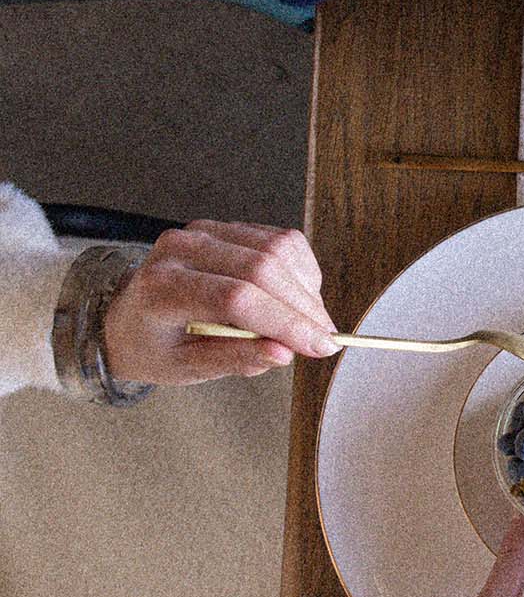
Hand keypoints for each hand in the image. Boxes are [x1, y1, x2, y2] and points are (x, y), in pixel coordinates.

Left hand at [103, 221, 337, 384]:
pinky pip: (277, 239)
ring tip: (310, 321)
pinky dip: (299, 269)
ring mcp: (203, 232)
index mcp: (161, 288)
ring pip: (276, 248)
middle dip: (303, 306)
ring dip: (305, 287)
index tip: (319, 346)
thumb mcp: (186, 369)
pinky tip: (297, 296)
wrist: (126, 318)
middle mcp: (181, 250)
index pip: (236, 298)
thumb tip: (284, 353)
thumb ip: (235, 359)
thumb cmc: (153, 347)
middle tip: (325, 337)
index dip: (285, 322)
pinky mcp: (223, 227)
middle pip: (262, 268)